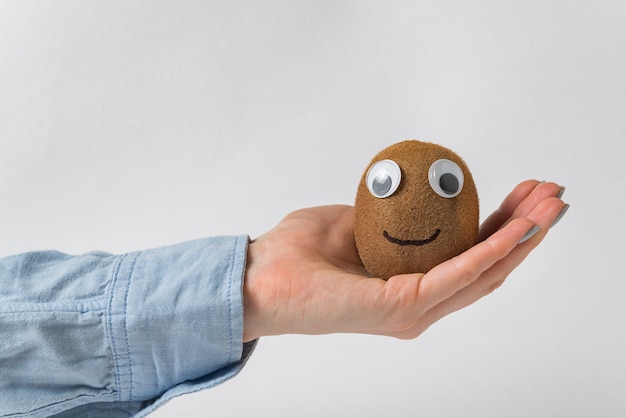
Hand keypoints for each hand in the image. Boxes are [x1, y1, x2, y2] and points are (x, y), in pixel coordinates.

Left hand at [242, 180, 566, 341]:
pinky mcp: (403, 308)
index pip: (466, 257)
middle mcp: (417, 302)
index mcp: (405, 284)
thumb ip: (385, 218)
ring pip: (483, 273)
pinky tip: (515, 228)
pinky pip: (458, 274)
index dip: (501, 227)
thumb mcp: (351, 223)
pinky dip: (491, 250)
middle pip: (486, 266)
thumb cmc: (294, 255)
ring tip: (549, 205)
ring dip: (520, 238)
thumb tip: (406, 198)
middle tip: (551, 195)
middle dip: (524, 230)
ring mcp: (413, 310)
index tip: (524, 194)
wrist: (259, 279)